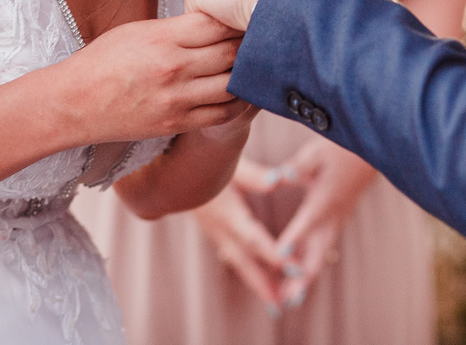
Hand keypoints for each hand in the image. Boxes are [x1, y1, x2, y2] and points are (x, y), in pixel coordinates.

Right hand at [61, 12, 245, 144]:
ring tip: (256, 63)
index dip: (237, 18)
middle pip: (232, 52)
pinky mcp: (177, 123)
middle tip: (262, 37)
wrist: (74, 102)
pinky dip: (238, 101)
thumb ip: (177, 27)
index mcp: (162, 38)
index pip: (217, 23)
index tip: (248, 14)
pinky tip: (242, 91)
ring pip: (233, 84)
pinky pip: (222, 113)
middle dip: (250, 43)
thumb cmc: (103, 61)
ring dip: (247, 73)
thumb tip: (215, 18)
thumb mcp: (137, 30)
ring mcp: (177, 99)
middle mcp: (173, 68)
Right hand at [192, 158, 290, 315]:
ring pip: (238, 262)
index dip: (272, 253)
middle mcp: (219, 227)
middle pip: (243, 260)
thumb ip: (257, 175)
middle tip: (281, 304)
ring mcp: (215, 232)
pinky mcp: (215, 232)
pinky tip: (260, 282)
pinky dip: (248, 271)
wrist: (173, 169)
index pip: (251, 237)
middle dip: (262, 282)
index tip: (292, 267)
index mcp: (225, 211)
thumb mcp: (231, 164)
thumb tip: (283, 179)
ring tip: (274, 303)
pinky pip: (233, 256)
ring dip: (255, 282)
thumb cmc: (206, 162)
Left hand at [271, 139, 376, 309]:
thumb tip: (278, 176)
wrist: (368, 151)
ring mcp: (336, 221)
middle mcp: (333, 215)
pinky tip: (297, 279)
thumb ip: (296, 167)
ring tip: (289, 301)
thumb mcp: (315, 153)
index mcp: (325, 197)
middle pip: (318, 251)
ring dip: (306, 277)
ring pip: (321, 255)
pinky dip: (310, 265)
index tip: (280, 255)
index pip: (308, 220)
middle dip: (304, 277)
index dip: (295, 237)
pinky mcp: (336, 222)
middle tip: (289, 301)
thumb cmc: (338, 148)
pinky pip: (322, 249)